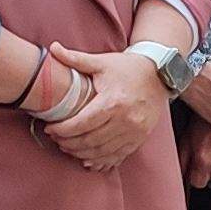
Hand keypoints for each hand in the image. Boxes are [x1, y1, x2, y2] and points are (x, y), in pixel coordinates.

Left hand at [40, 46, 168, 172]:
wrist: (160, 75)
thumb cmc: (128, 69)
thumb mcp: (102, 62)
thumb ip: (76, 59)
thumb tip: (52, 49)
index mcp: (113, 102)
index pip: (82, 123)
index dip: (62, 130)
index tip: (50, 129)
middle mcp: (126, 120)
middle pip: (90, 140)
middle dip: (68, 143)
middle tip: (56, 140)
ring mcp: (135, 131)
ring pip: (102, 151)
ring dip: (82, 153)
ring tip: (68, 148)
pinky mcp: (140, 138)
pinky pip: (118, 156)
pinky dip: (102, 161)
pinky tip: (89, 160)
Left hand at [181, 118, 210, 185]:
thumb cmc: (205, 122)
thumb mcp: (186, 139)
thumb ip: (182, 160)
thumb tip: (179, 174)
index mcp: (203, 159)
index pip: (198, 183)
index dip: (195, 176)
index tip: (195, 169)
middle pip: (210, 180)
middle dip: (206, 170)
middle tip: (206, 156)